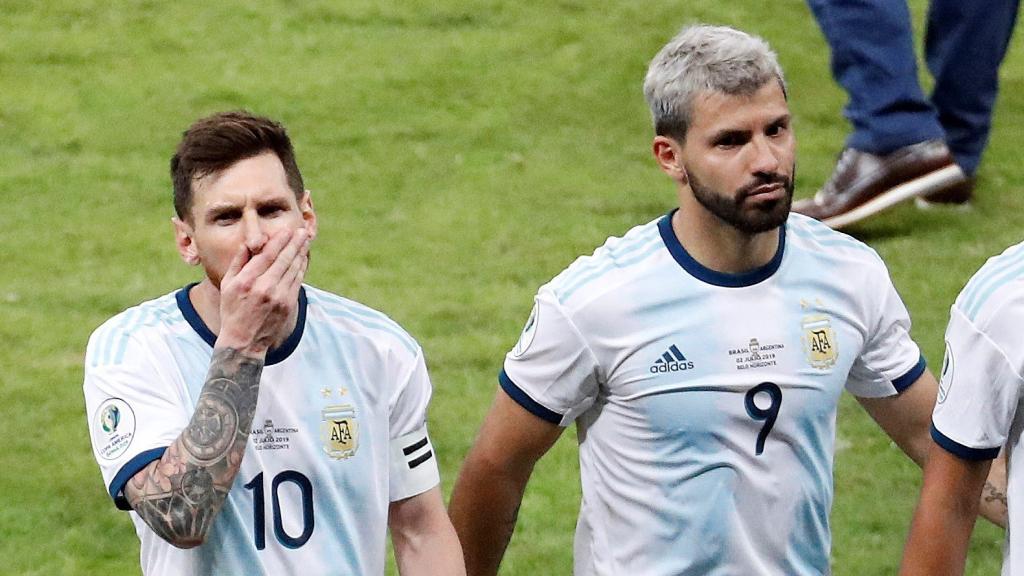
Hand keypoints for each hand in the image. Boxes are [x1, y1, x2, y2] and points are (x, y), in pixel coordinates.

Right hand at [215, 228, 309, 356]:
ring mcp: (278, 297)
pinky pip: (297, 281)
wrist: (244, 341)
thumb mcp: (228, 285)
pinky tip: (303, 258)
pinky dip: (301, 268)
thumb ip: (238, 262)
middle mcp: (264, 287)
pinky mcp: (288, 304)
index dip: (279, 240)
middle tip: (302, 230)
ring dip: (301, 252)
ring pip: (293, 269)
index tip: (287, 230)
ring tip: (305, 240)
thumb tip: (248, 243)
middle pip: (284, 259)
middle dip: (295, 243)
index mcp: (247, 281)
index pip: (267, 255)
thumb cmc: (233, 310)